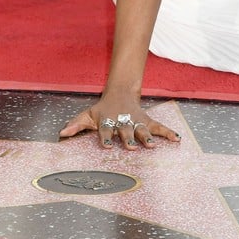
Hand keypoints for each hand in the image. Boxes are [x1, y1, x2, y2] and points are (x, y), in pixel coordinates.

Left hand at [58, 95, 180, 149]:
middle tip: (131, 146)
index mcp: (108, 121)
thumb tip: (61, 133)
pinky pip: (159, 127)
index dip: (104, 137)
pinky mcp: (147, 121)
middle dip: (128, 138)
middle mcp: (123, 121)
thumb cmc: (103, 109)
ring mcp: (136, 121)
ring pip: (142, 129)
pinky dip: (168, 132)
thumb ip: (76, 124)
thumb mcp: (88, 115)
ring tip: (152, 145)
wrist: (120, 93)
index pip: (105, 129)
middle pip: (126, 130)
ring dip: (147, 137)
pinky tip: (177, 139)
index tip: (105, 145)